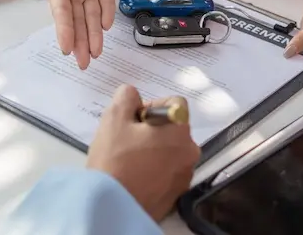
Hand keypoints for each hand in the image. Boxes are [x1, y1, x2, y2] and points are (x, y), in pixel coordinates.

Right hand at [43, 0, 115, 67]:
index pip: (61, 12)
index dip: (64, 30)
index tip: (66, 48)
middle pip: (76, 22)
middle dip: (80, 43)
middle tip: (83, 63)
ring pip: (91, 18)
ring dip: (93, 36)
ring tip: (96, 53)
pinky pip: (107, 3)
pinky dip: (107, 15)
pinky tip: (106, 27)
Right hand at [86, 85, 199, 221]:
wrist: (112, 207)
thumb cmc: (114, 160)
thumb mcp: (114, 118)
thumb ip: (126, 96)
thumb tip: (133, 95)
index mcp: (180, 130)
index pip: (175, 102)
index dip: (152, 106)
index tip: (134, 120)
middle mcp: (190, 151)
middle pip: (173, 128)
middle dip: (152, 129)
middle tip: (127, 139)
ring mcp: (185, 174)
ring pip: (171, 150)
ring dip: (154, 149)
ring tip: (129, 159)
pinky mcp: (177, 193)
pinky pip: (168, 171)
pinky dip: (155, 169)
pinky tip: (134, 175)